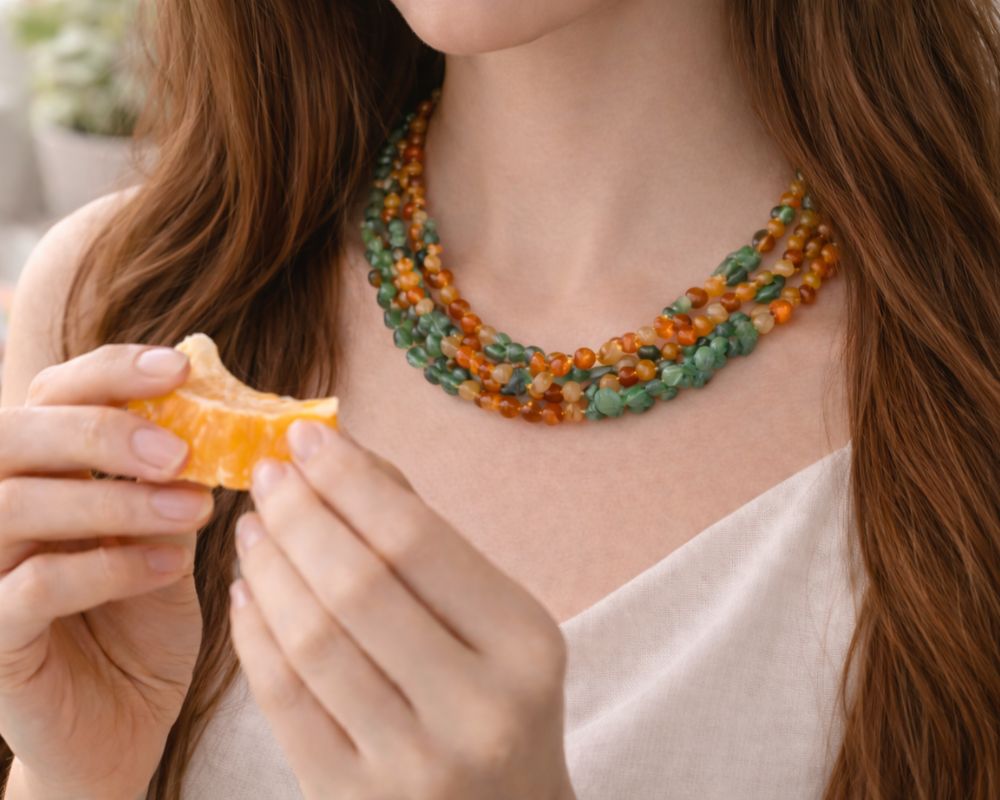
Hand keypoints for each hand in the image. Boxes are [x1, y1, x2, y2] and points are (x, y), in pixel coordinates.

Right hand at [0, 344, 214, 798]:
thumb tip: (226, 405)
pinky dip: (107, 567)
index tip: (182, 367)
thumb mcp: (168, 534)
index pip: (51, 392)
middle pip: (13, 435)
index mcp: (39, 472)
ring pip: (14, 505)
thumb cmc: (144, 619)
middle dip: (101, 431)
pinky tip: (168, 565)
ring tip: (194, 508)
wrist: (122, 724)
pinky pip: (31, 587)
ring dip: (114, 499)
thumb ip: (177, 476)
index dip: (111, 370)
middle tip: (179, 451)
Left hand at [229, 421, 576, 799]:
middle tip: (268, 472)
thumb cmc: (499, 699)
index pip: (418, 541)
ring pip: (311, 639)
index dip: (351, 481)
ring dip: (268, 567)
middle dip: (299, 514)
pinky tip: (246, 592)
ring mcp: (413, 764)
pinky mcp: (351, 799)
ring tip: (252, 525)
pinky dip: (254, 635)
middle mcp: (477, 708)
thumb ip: (425, 537)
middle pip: (357, 584)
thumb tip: (345, 455)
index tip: (308, 437)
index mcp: (526, 644)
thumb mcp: (496, 619)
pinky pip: (283, 701)